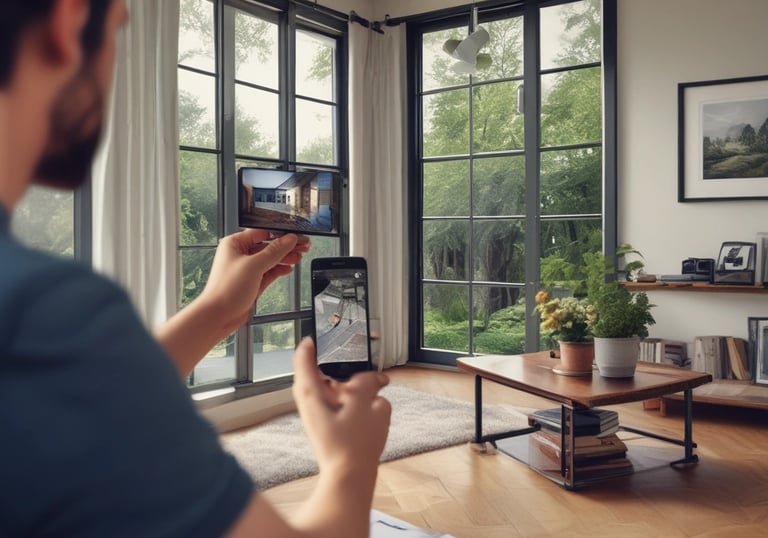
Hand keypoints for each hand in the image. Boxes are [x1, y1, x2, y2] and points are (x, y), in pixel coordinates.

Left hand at [200, 229, 310, 331]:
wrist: (218, 316)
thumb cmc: (225, 290)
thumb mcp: (254, 266)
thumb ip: (274, 251)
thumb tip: (289, 240)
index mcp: (234, 244)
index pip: (262, 233)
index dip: (281, 234)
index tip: (296, 237)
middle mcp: (240, 254)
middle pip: (268, 246)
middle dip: (286, 247)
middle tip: (303, 246)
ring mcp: (246, 269)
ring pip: (270, 259)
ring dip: (285, 258)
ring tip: (298, 257)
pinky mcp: (251, 282)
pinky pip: (268, 272)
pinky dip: (279, 270)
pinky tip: (288, 268)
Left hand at [292, 338, 390, 476]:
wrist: (349, 476)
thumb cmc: (352, 444)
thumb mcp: (365, 403)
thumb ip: (368, 383)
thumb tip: (374, 378)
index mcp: (310, 390)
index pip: (304, 354)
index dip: (315, 339)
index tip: (326, 329)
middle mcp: (310, 400)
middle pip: (324, 370)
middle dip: (345, 365)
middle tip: (363, 358)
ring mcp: (318, 413)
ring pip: (336, 387)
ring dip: (354, 384)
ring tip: (374, 385)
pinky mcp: (329, 424)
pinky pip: (342, 403)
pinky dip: (356, 399)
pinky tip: (372, 407)